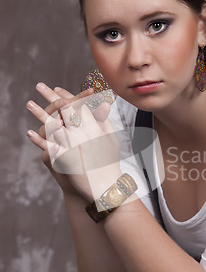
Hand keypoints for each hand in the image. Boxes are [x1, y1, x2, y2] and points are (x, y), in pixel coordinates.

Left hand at [26, 83, 121, 200]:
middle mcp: (82, 133)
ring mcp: (72, 145)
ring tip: (29, 104)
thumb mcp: (111, 139)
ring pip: (52, 125)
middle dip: (50, 96)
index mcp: (94, 126)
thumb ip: (105, 121)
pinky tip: (29, 132)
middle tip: (40, 86)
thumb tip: (104, 104)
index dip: (66, 95)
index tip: (57, 88)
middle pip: (63, 109)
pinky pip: (48, 146)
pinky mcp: (64, 158)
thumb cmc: (110, 162)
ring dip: (39, 113)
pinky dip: (38, 139)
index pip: (78, 104)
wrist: (105, 185)